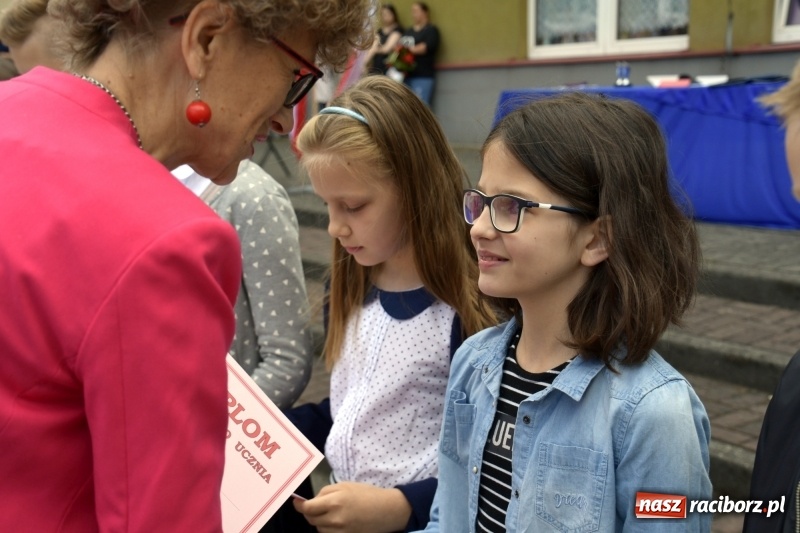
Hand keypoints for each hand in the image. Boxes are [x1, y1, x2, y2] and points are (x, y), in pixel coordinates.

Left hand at [293, 482, 411, 532]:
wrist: (386, 510)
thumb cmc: (366, 494)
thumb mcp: (345, 486)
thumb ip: (325, 492)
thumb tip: (310, 501)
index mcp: (335, 502)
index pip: (308, 508)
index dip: (299, 506)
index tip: (297, 502)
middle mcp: (335, 519)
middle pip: (311, 520)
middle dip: (310, 512)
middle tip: (318, 506)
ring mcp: (340, 532)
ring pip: (319, 529)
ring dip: (320, 521)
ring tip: (332, 513)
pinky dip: (328, 528)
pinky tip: (337, 521)